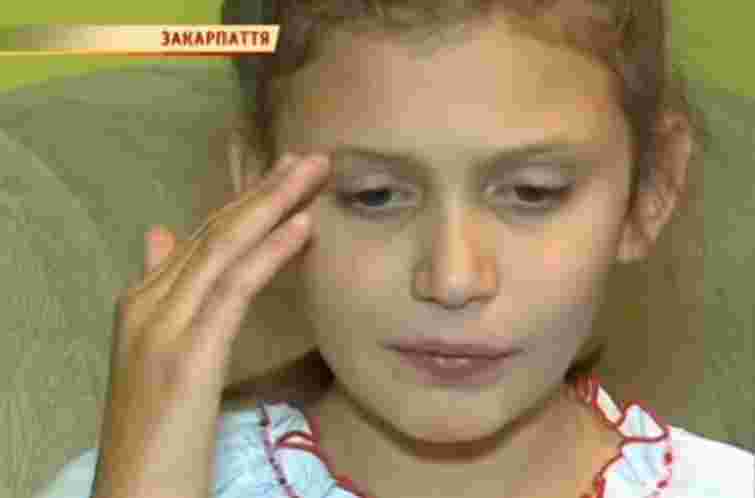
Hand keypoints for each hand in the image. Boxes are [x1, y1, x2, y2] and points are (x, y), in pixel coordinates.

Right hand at [92, 153, 330, 497]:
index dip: (247, 202)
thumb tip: (162, 234)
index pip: (203, 237)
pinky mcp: (187, 354)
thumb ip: (164, 292)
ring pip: (223, 248)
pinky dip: (268, 252)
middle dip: (265, 189)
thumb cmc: (156, 433)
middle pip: (216, 231)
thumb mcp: (158, 356)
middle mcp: (148, 303)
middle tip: (311, 157)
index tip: (286, 175)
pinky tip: (300, 225)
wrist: (136, 494)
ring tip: (313, 172)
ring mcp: (163, 326)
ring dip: (273, 204)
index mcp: (143, 302)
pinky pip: (234, 289)